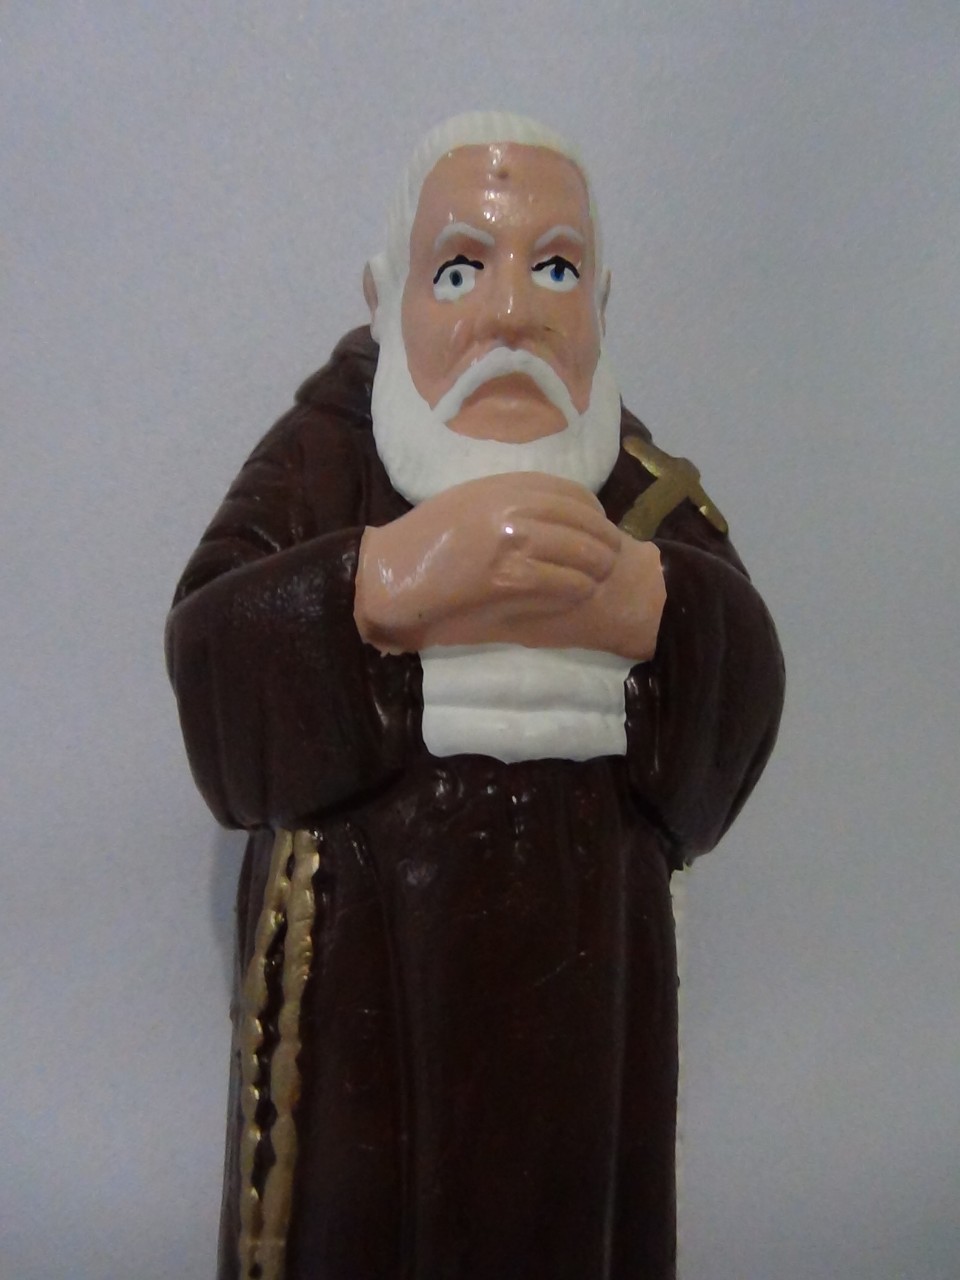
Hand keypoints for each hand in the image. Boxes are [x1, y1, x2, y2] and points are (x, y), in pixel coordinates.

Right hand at [354, 472, 662, 659]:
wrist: (390, 572)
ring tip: (598, 578)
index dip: (593, 512)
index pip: (571, 493)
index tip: (599, 526)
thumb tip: (551, 514)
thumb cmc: (424, 539)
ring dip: (595, 568)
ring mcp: (510, 541)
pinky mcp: (505, 578)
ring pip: (578, 553)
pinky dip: (576, 589)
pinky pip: (559, 582)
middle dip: (603, 542)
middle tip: (610, 558)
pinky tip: (579, 594)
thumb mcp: (469, 502)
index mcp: (503, 485)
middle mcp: (511, 507)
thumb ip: (509, 501)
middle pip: (582, 523)